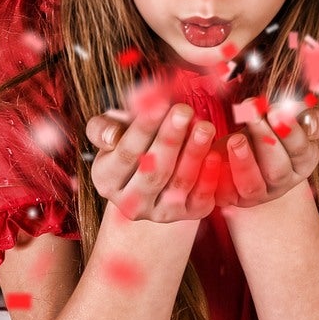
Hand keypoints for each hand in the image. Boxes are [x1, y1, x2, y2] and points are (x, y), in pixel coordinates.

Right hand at [85, 102, 224, 224]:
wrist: (155, 168)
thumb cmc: (132, 141)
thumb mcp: (112, 130)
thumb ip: (103, 128)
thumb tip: (112, 136)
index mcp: (106, 179)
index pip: (125, 154)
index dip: (142, 129)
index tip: (159, 104)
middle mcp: (131, 203)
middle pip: (153, 172)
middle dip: (170, 139)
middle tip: (184, 111)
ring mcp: (160, 213)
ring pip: (178, 184)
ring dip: (193, 154)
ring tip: (205, 126)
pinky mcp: (188, 214)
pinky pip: (200, 199)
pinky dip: (209, 177)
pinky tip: (215, 154)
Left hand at [218, 106, 318, 212]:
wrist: (244, 142)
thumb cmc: (273, 127)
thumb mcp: (294, 119)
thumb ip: (309, 117)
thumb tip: (309, 118)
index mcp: (302, 162)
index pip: (302, 151)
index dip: (290, 132)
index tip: (276, 110)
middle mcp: (282, 182)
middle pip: (278, 171)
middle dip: (265, 142)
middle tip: (253, 115)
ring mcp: (256, 194)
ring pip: (252, 187)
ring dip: (243, 163)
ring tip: (236, 139)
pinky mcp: (229, 197)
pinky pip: (222, 192)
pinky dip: (216, 175)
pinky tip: (213, 154)